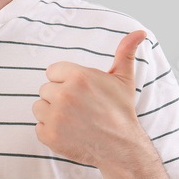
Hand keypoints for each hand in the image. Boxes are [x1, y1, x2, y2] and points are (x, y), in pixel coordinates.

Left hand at [33, 31, 153, 169]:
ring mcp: (56, 116)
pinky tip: (69, 133)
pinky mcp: (50, 136)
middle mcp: (65, 94)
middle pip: (45, 89)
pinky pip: (38, 127)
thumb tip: (140, 31)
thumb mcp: (123, 79)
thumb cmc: (121, 111)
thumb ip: (125, 52)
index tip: (81, 93)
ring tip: (74, 120)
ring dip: (52, 114)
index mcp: (78, 75)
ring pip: (39, 107)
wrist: (122, 147)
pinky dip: (50, 132)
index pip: (53, 72)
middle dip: (59, 98)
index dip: (66, 82)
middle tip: (80, 109)